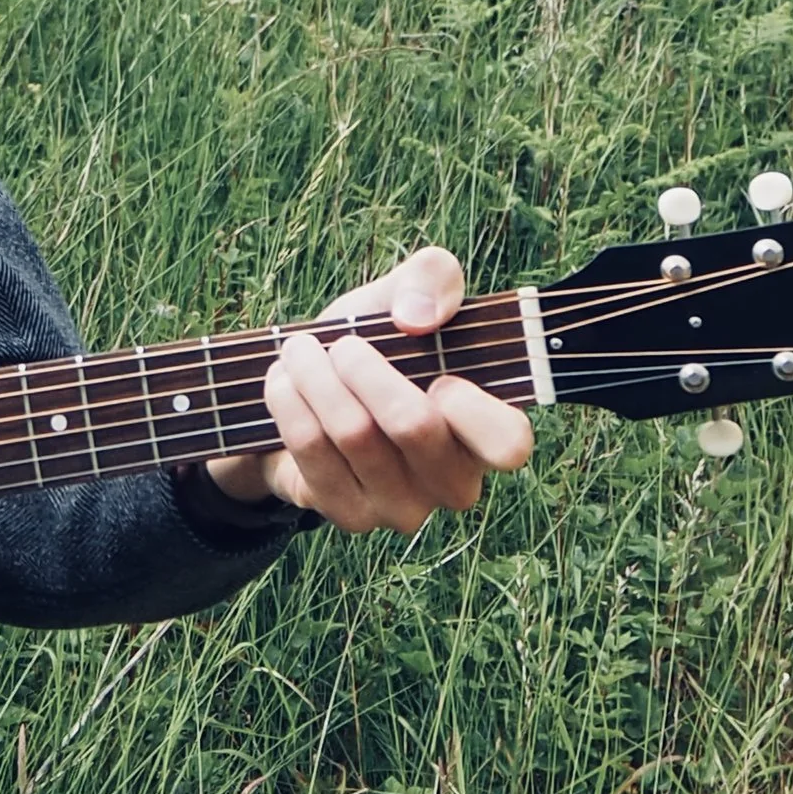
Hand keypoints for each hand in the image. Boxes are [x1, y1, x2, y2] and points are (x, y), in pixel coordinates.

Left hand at [205, 247, 532, 533]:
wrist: (301, 397)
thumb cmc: (372, 349)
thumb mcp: (401, 299)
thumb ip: (432, 279)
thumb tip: (418, 316)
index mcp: (484, 434)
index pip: (509, 443)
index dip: (470, 405)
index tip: (437, 372)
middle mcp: (453, 482)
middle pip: (413, 424)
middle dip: (363, 366)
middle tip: (341, 344)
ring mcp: (401, 508)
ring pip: (353, 433)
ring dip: (315, 376)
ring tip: (299, 351)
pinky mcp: (348, 515)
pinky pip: (311, 449)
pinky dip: (289, 401)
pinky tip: (283, 382)